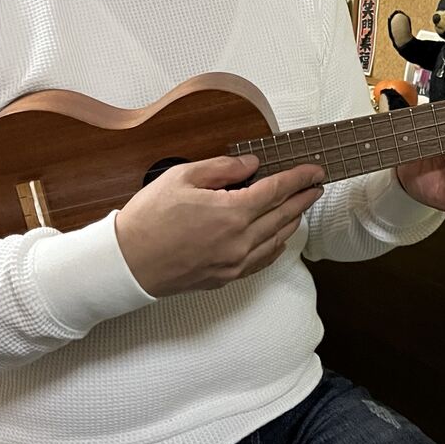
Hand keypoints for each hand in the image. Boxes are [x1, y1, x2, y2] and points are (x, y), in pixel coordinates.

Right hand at [114, 154, 323, 296]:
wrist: (128, 262)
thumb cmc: (149, 218)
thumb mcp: (182, 177)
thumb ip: (222, 168)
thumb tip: (251, 166)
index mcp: (231, 212)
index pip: (277, 191)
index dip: (299, 178)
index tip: (315, 170)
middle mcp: (239, 241)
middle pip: (283, 215)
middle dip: (303, 198)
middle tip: (316, 185)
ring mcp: (234, 262)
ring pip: (277, 239)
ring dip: (293, 220)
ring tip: (301, 206)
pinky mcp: (225, 277)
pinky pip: (262, 260)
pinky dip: (276, 245)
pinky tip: (279, 237)